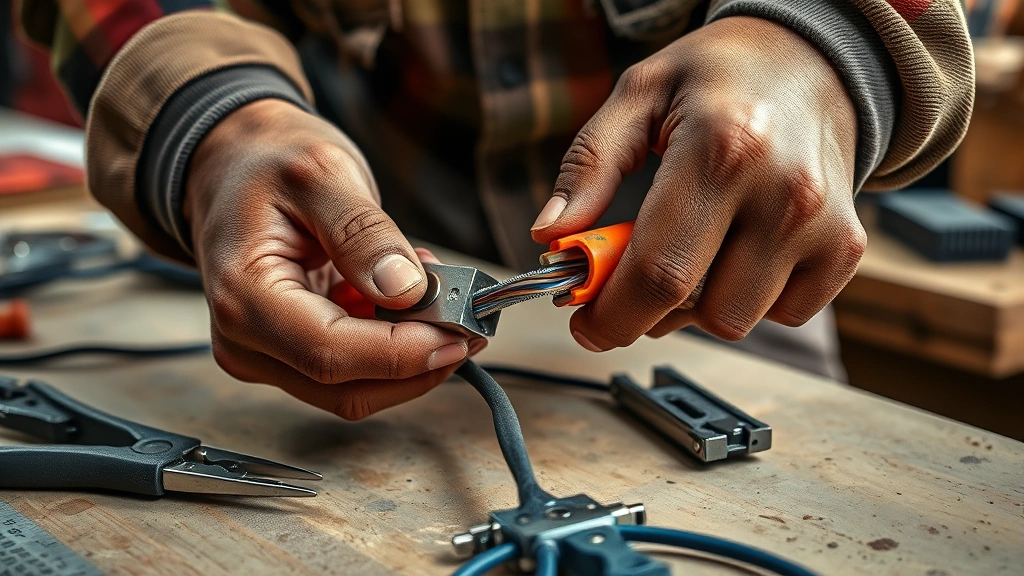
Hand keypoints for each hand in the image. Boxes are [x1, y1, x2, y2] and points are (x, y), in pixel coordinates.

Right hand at [185, 99, 483, 418]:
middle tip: (470, 321)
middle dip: (417, 362)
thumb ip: (363, 232)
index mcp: (244, 295)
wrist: (233, 165)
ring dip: (410, 354)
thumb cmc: (266, 163)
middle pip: (347, 387)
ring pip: (356, 387)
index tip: (460, 332)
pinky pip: (354, 368)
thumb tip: (405, 290)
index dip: (402, 353)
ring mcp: (267, 354)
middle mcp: (246, 340)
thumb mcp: (321, 172)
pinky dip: (394, 343)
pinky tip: (409, 300)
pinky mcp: (289, 354)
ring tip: (440, 296)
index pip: (330, 353)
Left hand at [531, 16, 865, 350]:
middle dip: (646, 312)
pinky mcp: (845, 247)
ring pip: (738, 320)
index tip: (586, 324)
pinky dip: (752, 299)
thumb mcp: (639, 94)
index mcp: (723, 148)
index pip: (659, 271)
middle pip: (699, 309)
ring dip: (698, 305)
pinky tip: (737, 254)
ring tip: (688, 253)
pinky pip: (785, 314)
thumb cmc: (720, 77)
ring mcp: (822, 225)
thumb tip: (551, 234)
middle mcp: (783, 192)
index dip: (612, 316)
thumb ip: (589, 165)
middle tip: (626, 282)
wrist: (815, 60)